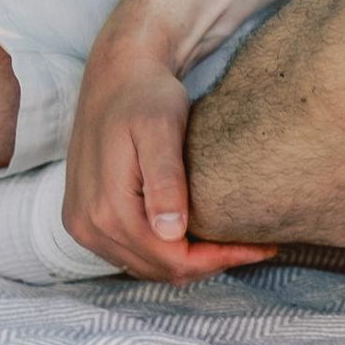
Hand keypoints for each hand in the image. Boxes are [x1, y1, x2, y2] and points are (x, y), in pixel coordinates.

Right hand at [63, 45, 276, 283]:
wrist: (115, 76)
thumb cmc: (145, 95)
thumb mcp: (161, 128)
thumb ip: (165, 180)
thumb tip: (171, 233)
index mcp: (105, 209)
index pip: (170, 259)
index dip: (219, 259)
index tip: (261, 246)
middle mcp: (87, 225)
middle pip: (159, 269)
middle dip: (210, 263)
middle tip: (255, 245)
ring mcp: (83, 226)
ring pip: (147, 266)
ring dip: (189, 261)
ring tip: (232, 242)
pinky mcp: (86, 220)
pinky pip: (132, 253)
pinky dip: (166, 252)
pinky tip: (197, 234)